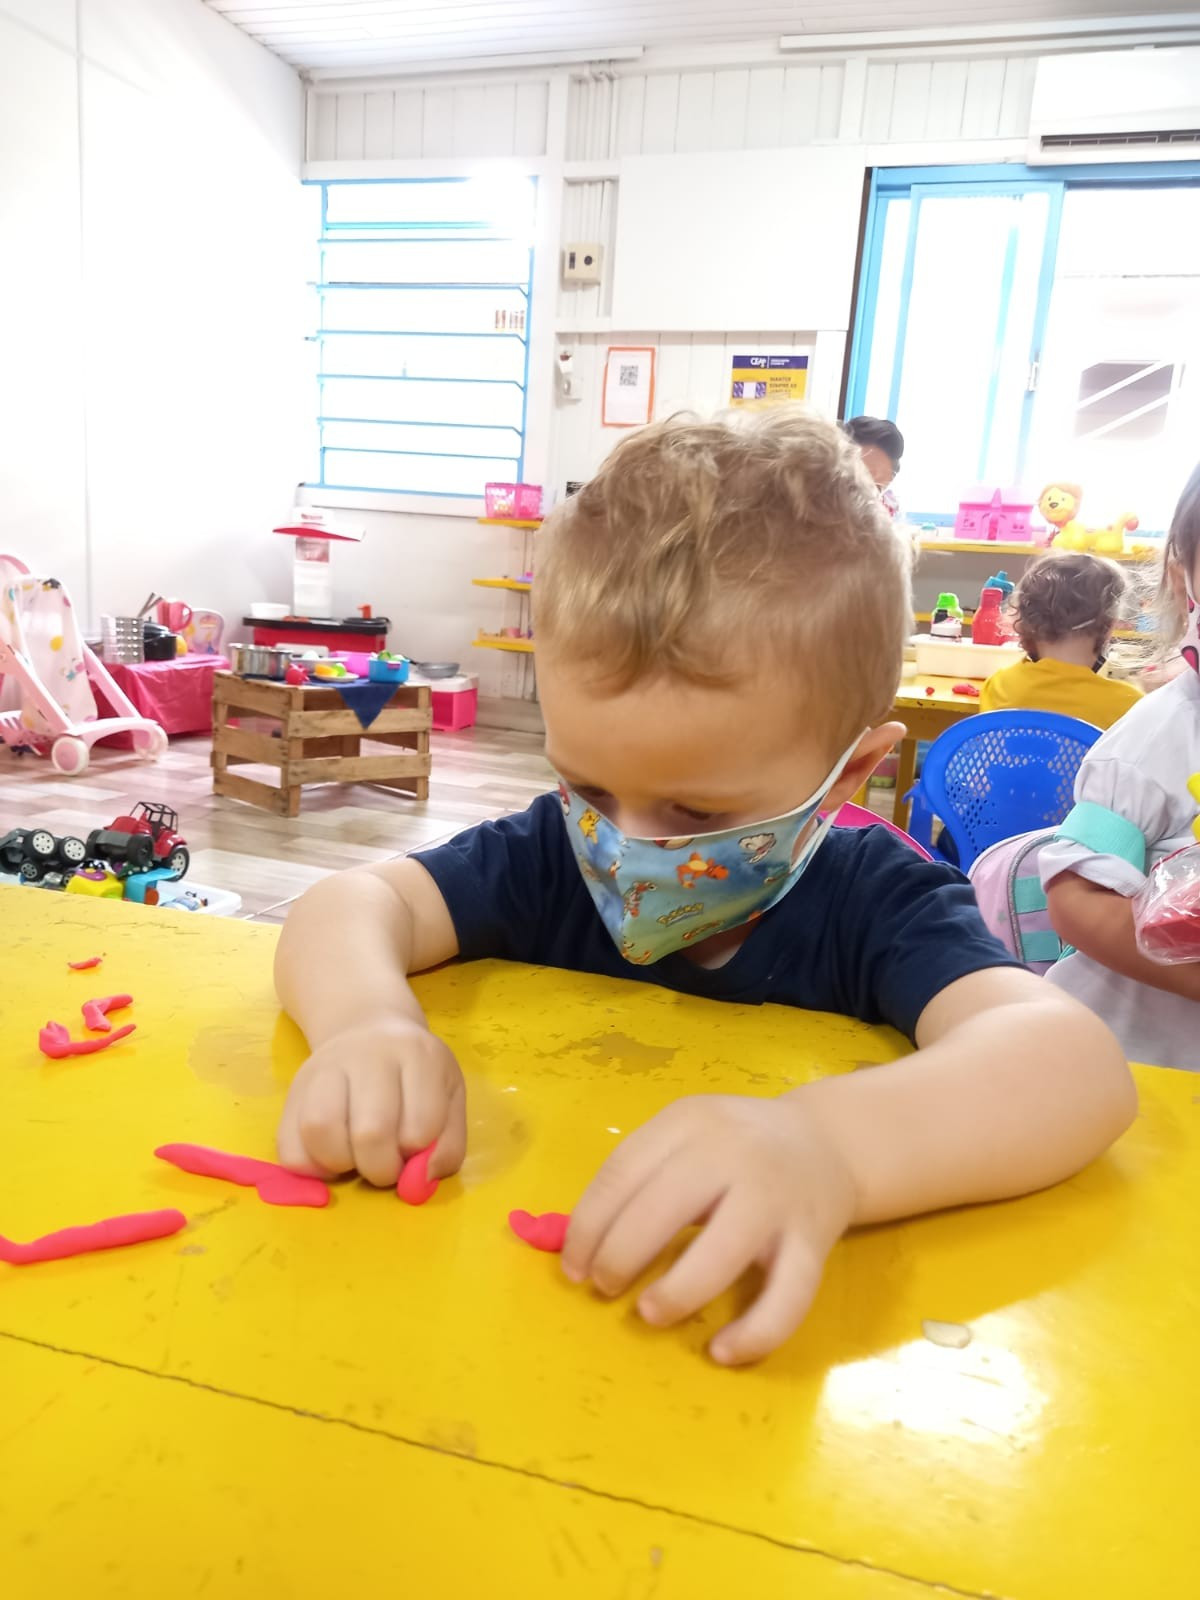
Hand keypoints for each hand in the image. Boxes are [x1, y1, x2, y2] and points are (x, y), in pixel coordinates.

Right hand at [276, 1017, 465, 1186]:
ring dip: (340, 1164)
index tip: (414, 1153)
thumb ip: (447, 1146)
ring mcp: (324, 1068)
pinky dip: (309, 1168)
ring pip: (320, 1130)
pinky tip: (330, 1158)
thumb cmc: (415, 1073)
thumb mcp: (449, 1098)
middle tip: (385, 1166)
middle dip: (381, 1168)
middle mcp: (368, 1055)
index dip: (418, 1155)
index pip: (420, 1125)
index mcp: (417, 1055)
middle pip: (370, 1131)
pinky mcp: (293, 1090)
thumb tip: (419, 1184)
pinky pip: (289, 1146)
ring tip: (354, 1160)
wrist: (366, 1029)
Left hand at [561, 1094, 855, 1364]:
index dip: (588, 1226)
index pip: (623, 1172)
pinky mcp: (814, 1241)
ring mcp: (777, 1198)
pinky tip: (722, 1352)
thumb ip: (639, 1175)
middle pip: (664, 1207)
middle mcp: (735, 1153)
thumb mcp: (686, 1135)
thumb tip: (576, 1246)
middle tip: (604, 1287)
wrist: (826, 1142)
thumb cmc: (735, 1146)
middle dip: (620, 1256)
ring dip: (677, 1291)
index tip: (572, 1267)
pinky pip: (788, 1297)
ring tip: (650, 1313)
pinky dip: (755, 1332)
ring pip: (724, 1252)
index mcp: (691, 1121)